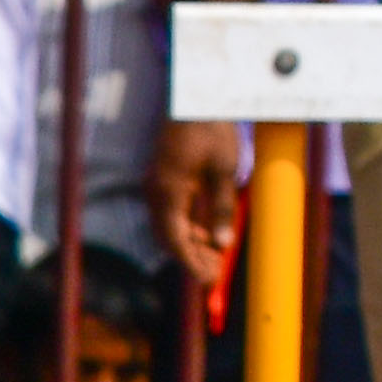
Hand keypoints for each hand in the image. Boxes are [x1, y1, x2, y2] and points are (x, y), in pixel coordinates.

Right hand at [157, 119, 247, 286]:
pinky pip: (174, 212)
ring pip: (171, 227)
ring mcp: (158, 186)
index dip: (192, 263)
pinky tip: (210, 233)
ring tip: (217, 258)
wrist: (194, 100)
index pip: (176, 240)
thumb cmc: (211, 133)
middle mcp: (157, 193)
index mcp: (169, 193)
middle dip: (192, 258)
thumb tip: (223, 244)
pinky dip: (190, 226)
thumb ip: (221, 209)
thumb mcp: (224, 172)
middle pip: (171, 238)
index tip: (208, 281)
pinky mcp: (165, 180)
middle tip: (215, 275)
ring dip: (192, 243)